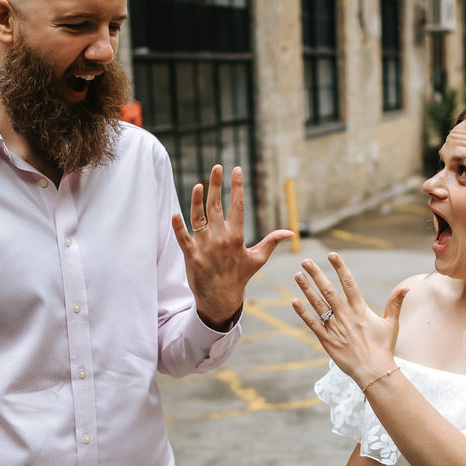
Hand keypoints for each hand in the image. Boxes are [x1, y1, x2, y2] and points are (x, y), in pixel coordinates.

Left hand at [172, 165, 292, 328]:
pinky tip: (175, 214)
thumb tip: (291, 232)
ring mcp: (204, 246)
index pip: (237, 205)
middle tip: (217, 167)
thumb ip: (272, 242)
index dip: (237, 186)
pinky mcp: (191, 255)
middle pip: (216, 205)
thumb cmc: (239, 277)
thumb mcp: (258, 259)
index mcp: (236, 236)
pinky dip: (179, 226)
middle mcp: (220, 238)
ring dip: (197, 200)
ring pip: (199, 218)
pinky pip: (183, 238)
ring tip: (199, 185)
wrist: (221, 299)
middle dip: (216, 184)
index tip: (236, 169)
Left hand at [292, 253, 407, 383]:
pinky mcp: (326, 340)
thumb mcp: (392, 324)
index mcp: (360, 309)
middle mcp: (345, 315)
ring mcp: (334, 327)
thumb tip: (407, 286)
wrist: (373, 371)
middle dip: (316, 274)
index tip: (331, 254)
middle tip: (306, 261)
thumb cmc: (383, 348)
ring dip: (307, 288)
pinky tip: (294, 301)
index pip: (349, 283)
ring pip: (318, 304)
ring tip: (298, 275)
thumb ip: (396, 303)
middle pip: (328, 290)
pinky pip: (312, 323)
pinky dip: (303, 312)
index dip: (340, 267)